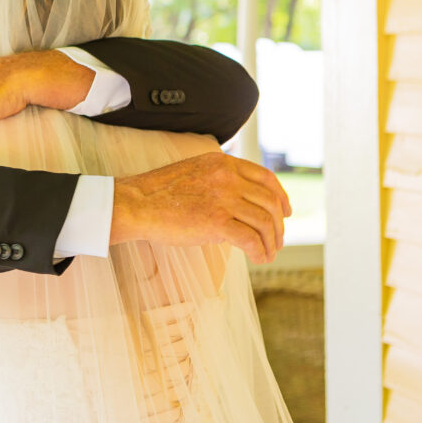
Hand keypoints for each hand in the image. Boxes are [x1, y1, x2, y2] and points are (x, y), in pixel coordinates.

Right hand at [112, 152, 291, 264]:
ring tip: (268, 254)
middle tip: (278, 240)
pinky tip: (258, 259)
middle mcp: (227, 177)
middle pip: (270, 202)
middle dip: (279, 225)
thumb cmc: (159, 193)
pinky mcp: (216, 221)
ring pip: (265, 222)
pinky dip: (260, 252)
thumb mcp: (193, 172)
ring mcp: (223, 198)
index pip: (266, 178)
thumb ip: (218, 179)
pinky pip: (251, 239)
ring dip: (272, 242)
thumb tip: (238, 202)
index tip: (286, 212)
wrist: (136, 203)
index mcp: (223, 163)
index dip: (281, 196)